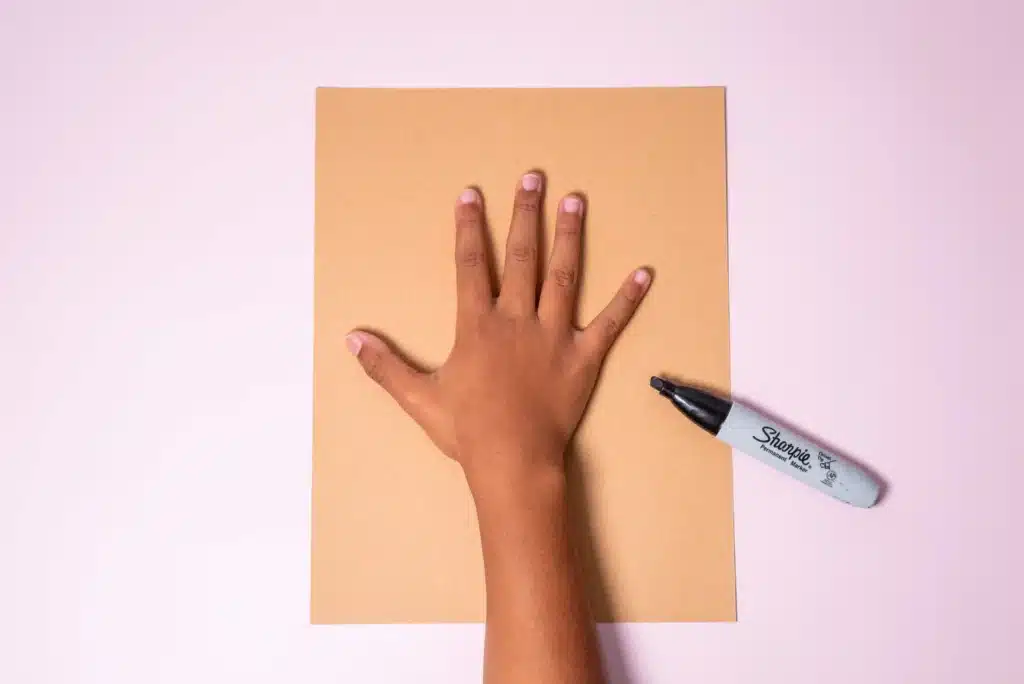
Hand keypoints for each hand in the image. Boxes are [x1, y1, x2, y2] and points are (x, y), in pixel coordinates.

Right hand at [345, 171, 650, 484]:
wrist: (513, 460)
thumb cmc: (467, 431)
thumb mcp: (418, 397)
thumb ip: (385, 365)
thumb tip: (352, 339)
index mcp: (478, 326)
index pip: (471, 264)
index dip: (469, 227)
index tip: (471, 194)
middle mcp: (517, 320)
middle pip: (521, 257)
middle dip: (525, 215)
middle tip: (534, 178)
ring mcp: (553, 336)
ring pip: (564, 276)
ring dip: (569, 237)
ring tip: (575, 201)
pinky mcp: (583, 358)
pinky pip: (609, 323)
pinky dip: (627, 299)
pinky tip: (644, 273)